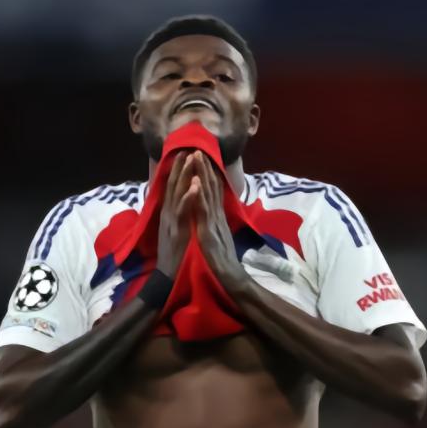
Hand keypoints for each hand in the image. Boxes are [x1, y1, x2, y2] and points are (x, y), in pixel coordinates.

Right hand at [156, 151, 197, 278]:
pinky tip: (195, 185)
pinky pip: (183, 210)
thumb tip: (180, 201)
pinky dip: (189, 196)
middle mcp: (168, 212)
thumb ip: (177, 214)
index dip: (178, 170)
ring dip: (184, 175)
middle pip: (174, 185)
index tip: (184, 154)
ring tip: (190, 158)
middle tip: (187, 148)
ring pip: (177, 193)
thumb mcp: (174, 229)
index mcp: (169, 212)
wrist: (168, 275)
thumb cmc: (174, 253)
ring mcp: (171, 220)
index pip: (173, 187)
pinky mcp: (177, 229)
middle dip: (180, 166)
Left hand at [190, 151, 248, 291]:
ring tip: (197, 156)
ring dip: (202, 174)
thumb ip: (216, 224)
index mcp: (216, 218)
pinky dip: (200, 195)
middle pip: (210, 188)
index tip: (201, 159)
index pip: (211, 192)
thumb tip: (214, 214)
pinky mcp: (209, 230)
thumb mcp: (218, 238)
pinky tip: (197, 182)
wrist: (230, 278)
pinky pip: (204, 210)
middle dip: (204, 168)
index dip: (206, 175)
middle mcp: (217, 216)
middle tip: (198, 149)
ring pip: (207, 193)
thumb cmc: (222, 262)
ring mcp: (214, 222)